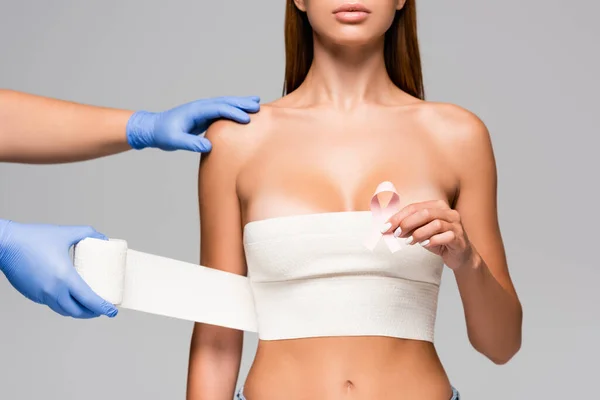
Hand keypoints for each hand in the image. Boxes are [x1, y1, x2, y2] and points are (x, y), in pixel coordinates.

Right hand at [0, 219, 117, 317]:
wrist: (5, 244)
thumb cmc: (33, 238)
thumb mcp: (65, 233)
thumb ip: (86, 232)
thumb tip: (102, 238)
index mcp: (64, 278)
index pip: (89, 300)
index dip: (103, 307)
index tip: (113, 311)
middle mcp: (53, 291)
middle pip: (77, 311)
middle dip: (92, 313)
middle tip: (102, 309)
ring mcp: (41, 295)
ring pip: (63, 310)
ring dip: (77, 312)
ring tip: (88, 306)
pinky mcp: (32, 295)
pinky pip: (51, 304)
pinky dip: (63, 305)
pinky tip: (68, 299)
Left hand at [126, 96, 260, 151]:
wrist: (153, 129)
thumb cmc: (162, 134)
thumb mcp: (174, 141)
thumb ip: (191, 143)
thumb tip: (209, 146)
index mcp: (195, 110)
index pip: (218, 109)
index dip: (233, 113)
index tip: (247, 120)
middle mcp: (200, 107)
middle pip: (225, 102)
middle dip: (241, 103)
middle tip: (258, 105)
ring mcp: (203, 111)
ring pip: (225, 104)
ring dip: (240, 103)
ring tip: (257, 103)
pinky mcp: (204, 117)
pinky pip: (222, 111)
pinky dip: (234, 110)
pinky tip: (243, 112)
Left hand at [382, 200, 474, 270]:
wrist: (459, 255)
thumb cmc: (438, 240)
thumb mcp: (421, 231)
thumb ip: (408, 227)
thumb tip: (389, 228)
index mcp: (437, 206)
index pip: (414, 207)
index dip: (398, 217)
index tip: (385, 227)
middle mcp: (448, 212)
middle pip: (424, 213)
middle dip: (407, 223)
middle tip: (397, 234)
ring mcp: (455, 224)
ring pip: (435, 224)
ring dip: (418, 233)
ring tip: (410, 242)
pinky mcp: (459, 238)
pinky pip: (445, 236)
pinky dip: (432, 241)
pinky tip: (425, 245)